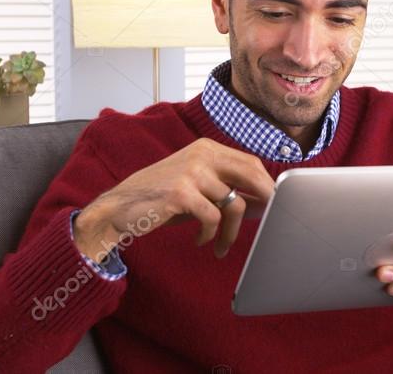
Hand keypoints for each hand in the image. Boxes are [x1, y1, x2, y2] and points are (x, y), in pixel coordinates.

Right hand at [74, 138, 274, 260]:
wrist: (118, 208)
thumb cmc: (161, 200)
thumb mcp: (196, 187)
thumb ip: (226, 188)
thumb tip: (264, 202)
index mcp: (206, 148)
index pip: (250, 163)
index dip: (267, 185)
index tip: (274, 206)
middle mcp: (201, 154)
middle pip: (252, 174)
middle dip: (267, 200)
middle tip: (270, 222)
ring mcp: (191, 172)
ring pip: (235, 203)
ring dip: (232, 231)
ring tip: (221, 245)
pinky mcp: (181, 193)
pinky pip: (213, 218)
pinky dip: (210, 235)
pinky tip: (202, 241)